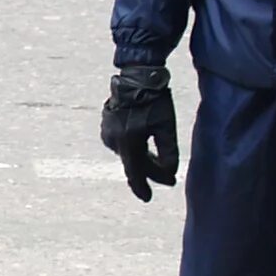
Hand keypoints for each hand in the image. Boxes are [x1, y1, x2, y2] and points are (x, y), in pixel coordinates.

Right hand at [99, 64, 179, 201]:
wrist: (136, 76)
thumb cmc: (154, 101)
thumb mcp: (167, 127)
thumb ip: (169, 153)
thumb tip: (170, 172)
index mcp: (128, 143)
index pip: (135, 173)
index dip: (142, 187)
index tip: (148, 198)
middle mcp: (113, 141)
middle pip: (132, 163)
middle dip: (149, 172)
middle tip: (165, 176)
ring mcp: (107, 132)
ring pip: (127, 153)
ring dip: (141, 158)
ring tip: (156, 160)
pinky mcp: (106, 123)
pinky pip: (121, 142)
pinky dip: (133, 147)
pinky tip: (143, 143)